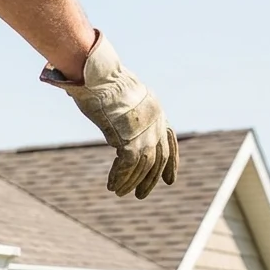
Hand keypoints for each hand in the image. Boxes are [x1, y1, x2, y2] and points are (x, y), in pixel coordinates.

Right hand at [42, 31, 179, 198]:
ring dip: (131, 182)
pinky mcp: (130, 139)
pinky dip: (120, 177)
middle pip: (159, 158)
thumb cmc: (99, 79)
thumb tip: (107, 110)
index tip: (170, 180)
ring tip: (120, 193)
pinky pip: (128, 166)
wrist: (98, 75)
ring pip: (144, 166)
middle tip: (141, 195)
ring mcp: (145, 132)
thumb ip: (120, 108)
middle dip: (150, 179)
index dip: (171, 163)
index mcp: (156, 110)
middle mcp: (155, 122)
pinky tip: (111, 185)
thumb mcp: (117, 93)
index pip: (170, 141)